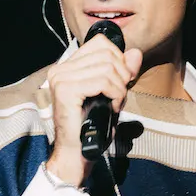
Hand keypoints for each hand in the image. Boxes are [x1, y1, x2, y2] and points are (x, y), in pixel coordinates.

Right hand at [45, 34, 142, 186]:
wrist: (78, 152)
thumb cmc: (92, 126)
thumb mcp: (113, 93)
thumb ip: (123, 71)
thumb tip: (135, 53)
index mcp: (67, 66)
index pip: (100, 43)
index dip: (118, 59)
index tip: (120, 81)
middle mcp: (60, 69)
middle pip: (106, 53)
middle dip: (121, 75)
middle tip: (118, 96)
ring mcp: (60, 78)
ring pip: (107, 67)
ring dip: (119, 88)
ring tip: (113, 104)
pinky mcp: (65, 90)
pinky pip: (103, 81)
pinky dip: (115, 95)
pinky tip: (110, 107)